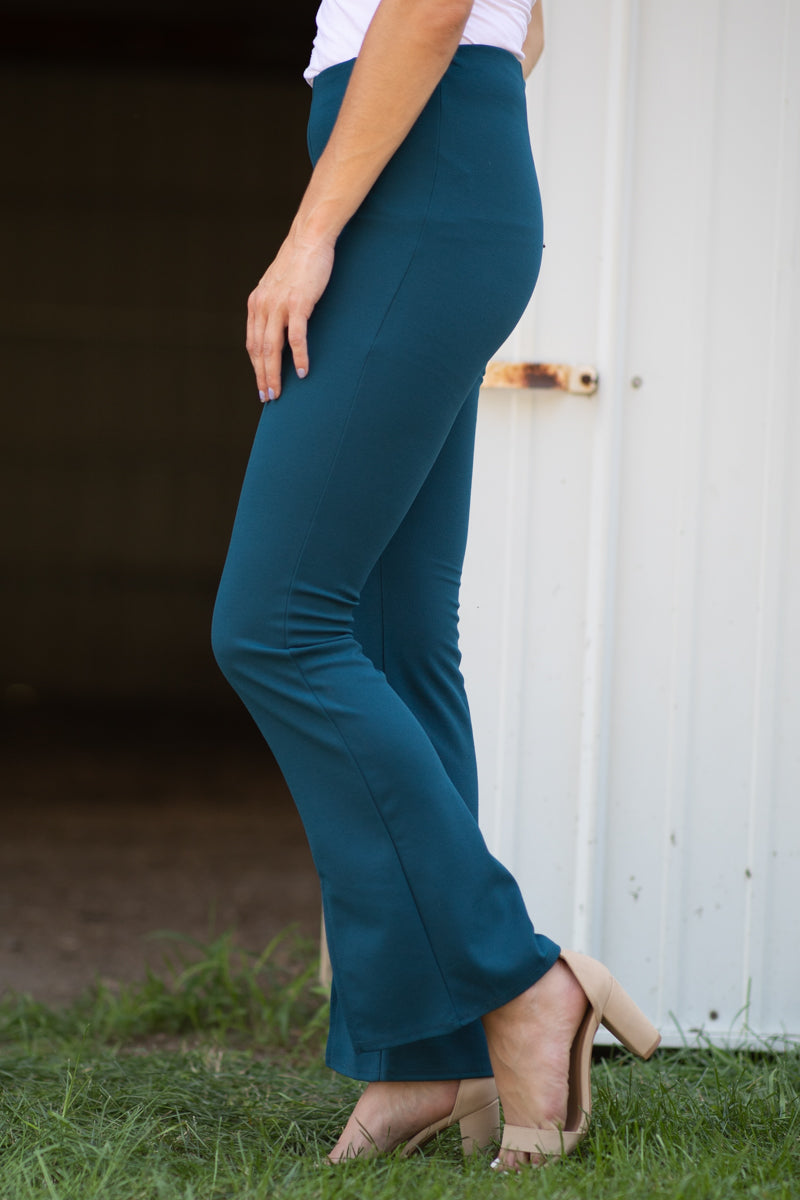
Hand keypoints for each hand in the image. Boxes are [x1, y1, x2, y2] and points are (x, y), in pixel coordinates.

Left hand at [246, 225, 335, 399]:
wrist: (310, 238)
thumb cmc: (299, 262)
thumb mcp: (278, 284)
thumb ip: (274, 304)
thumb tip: (278, 325)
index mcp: (257, 303)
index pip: (252, 342)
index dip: (256, 367)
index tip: (261, 384)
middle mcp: (263, 306)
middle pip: (259, 350)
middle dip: (262, 376)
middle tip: (267, 397)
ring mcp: (279, 305)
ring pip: (272, 348)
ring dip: (274, 373)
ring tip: (278, 392)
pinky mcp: (298, 304)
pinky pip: (297, 338)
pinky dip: (299, 357)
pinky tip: (303, 372)